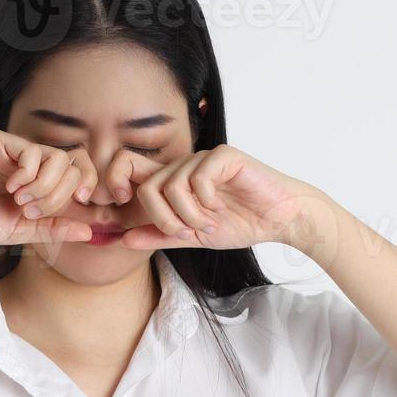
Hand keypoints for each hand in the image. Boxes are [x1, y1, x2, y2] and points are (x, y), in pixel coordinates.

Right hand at [0, 129, 94, 246]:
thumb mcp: (21, 230)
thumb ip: (54, 228)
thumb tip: (90, 232)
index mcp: (37, 180)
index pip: (77, 175)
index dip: (83, 190)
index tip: (76, 207)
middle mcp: (29, 161)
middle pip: (72, 166)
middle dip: (58, 195)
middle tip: (31, 210)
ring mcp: (14, 149)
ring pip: (57, 157)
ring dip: (45, 186)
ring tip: (21, 201)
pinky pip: (33, 151)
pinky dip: (28, 175)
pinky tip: (10, 188)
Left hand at [105, 145, 327, 250]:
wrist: (279, 219)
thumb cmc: (240, 223)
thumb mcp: (193, 237)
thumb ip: (160, 235)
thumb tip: (122, 239)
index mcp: (172, 181)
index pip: (129, 170)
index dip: (117, 185)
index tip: (126, 214)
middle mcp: (183, 165)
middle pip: (149, 187)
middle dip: (164, 219)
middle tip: (186, 232)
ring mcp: (203, 158)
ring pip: (173, 186)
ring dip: (190, 215)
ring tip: (210, 222)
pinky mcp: (224, 156)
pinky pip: (198, 178)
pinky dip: (207, 201)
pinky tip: (220, 207)